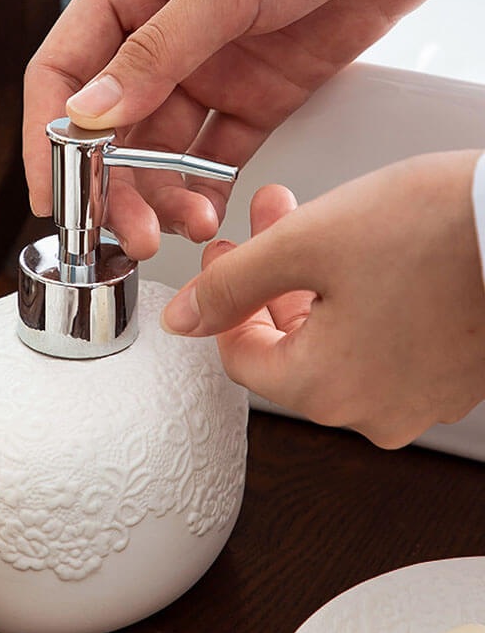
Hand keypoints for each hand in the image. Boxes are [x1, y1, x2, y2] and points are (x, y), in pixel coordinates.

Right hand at [23, 0, 427, 258]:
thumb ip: (153, 53)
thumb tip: (89, 112)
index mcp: (128, 0)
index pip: (62, 76)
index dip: (47, 139)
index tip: (53, 197)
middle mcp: (159, 46)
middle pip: (112, 133)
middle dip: (117, 189)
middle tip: (131, 233)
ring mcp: (206, 76)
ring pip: (161, 155)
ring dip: (164, 199)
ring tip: (185, 225)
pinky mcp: (253, 101)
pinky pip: (216, 158)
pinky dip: (208, 191)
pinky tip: (208, 213)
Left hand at [161, 150, 484, 448]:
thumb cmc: (444, 231)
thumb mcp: (308, 244)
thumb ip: (230, 286)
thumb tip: (183, 318)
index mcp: (325, 390)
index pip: (240, 358)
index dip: (224, 302)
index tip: (225, 257)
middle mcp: (371, 411)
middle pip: (289, 345)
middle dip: (270, 277)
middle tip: (269, 223)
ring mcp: (416, 399)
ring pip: (335, 340)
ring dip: (313, 281)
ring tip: (313, 221)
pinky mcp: (449, 377)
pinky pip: (382, 344)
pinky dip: (360, 301)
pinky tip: (362, 256)